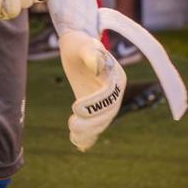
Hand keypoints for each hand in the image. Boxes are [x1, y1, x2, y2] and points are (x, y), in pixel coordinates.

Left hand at [59, 30, 125, 150]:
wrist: (75, 46)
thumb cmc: (78, 42)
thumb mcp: (81, 44)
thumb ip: (90, 51)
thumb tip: (96, 62)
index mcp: (115, 76)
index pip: (109, 96)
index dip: (94, 104)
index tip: (75, 108)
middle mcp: (115, 91)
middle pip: (107, 112)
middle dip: (91, 123)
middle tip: (71, 126)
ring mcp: (106, 101)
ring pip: (102, 121)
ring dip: (89, 132)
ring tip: (73, 138)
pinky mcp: (95, 106)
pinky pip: (95, 124)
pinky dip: (89, 136)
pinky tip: (79, 145)